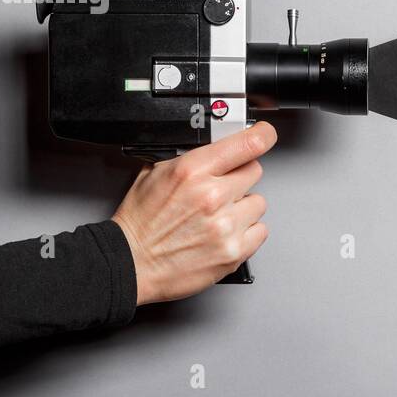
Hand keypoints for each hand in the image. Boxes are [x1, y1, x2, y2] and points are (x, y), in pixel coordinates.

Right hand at [111, 123, 277, 304]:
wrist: (132, 262)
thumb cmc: (141, 222)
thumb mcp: (156, 173)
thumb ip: (193, 158)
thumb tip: (219, 146)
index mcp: (193, 171)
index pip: (247, 144)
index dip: (262, 135)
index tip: (264, 134)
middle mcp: (212, 196)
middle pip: (255, 171)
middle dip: (239, 177)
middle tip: (221, 190)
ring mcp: (225, 225)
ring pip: (258, 203)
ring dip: (243, 208)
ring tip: (217, 216)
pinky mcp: (234, 251)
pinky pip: (260, 231)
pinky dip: (246, 232)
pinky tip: (224, 233)